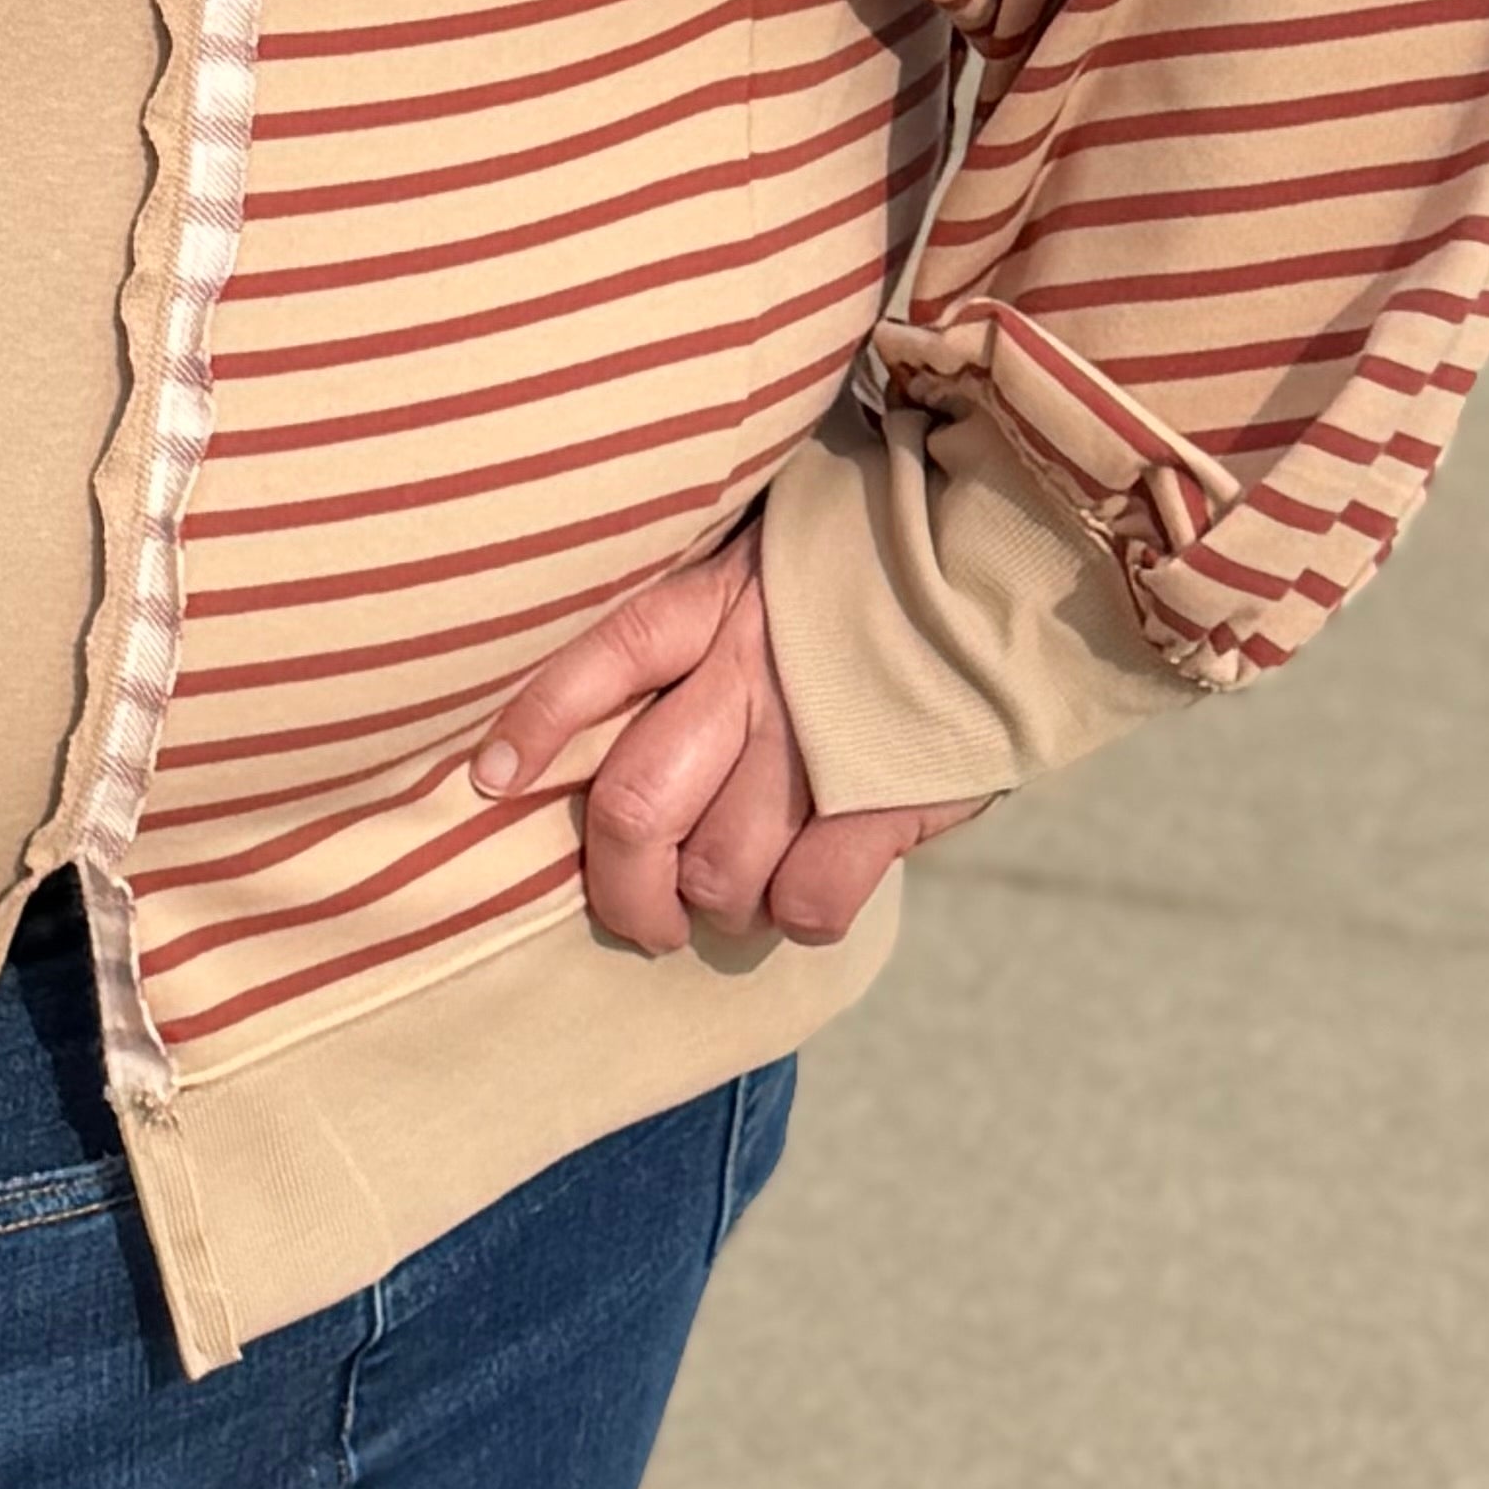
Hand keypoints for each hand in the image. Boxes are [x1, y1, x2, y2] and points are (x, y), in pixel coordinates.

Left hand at [469, 527, 990, 955]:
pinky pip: (807, 902)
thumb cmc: (858, 593)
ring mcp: (814, 738)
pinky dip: (798, 915)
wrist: (999, 581)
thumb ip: (693, 631)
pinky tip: (811, 887)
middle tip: (642, 917)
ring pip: (718, 874)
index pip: (596, 661)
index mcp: (708, 604)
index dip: (534, 724)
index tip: (489, 780)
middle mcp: (748, 672)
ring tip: (743, 889)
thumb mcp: (760, 572)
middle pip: (634, 808)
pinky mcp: (885, 796)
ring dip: (718, 907)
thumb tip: (603, 730)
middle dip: (623, 891)